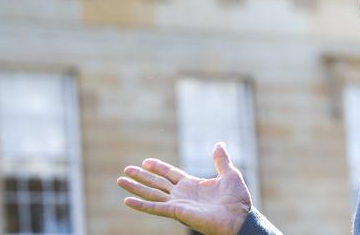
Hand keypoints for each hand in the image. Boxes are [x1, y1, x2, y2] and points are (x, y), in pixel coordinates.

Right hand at [117, 142, 251, 234]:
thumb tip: (219, 143)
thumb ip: (221, 160)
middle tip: (126, 170)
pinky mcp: (177, 212)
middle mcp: (182, 194)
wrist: (239, 217)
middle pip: (157, 183)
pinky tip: (127, 200)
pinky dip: (140, 205)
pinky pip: (155, 207)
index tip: (145, 162)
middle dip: (142, 177)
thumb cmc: (237, 199)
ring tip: (120, 180)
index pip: (170, 174)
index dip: (158, 168)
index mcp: (192, 184)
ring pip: (152, 193)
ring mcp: (178, 203)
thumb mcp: (229, 174)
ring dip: (136, 187)